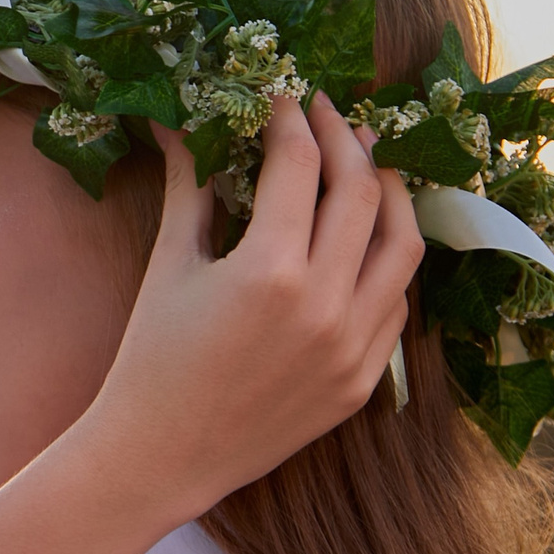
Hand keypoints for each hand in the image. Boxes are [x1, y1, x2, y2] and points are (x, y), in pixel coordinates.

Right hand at [0, 91, 418, 553]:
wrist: (158, 459)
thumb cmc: (149, 360)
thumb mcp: (169, 267)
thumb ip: (191, 187)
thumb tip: (183, 120)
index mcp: (268, 271)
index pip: (301, 164)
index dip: (293, 118)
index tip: (285, 95)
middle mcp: (324, 305)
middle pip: (362, 193)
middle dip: (346, 141)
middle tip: (329, 116)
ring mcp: (352, 347)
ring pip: (404, 247)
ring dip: (391, 197)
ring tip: (370, 170)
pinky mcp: (362, 379)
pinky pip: (396, 304)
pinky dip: (387, 264)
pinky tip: (366, 244)